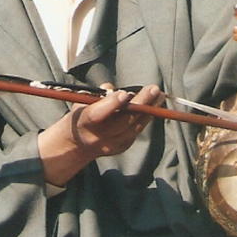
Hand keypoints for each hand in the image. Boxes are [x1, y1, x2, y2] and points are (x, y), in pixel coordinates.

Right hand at [38, 84, 163, 189]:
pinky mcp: (121, 147)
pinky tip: (154, 106)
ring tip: (159, 96)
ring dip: (149, 110)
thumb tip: (113, 89)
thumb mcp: (81, 103)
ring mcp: (111, 145)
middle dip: (140, 103)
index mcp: (84, 122)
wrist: (77, 144)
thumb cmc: (81, 116)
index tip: (125, 94)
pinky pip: (136, 131)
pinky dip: (145, 118)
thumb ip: (97, 96)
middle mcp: (98, 137)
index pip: (98, 114)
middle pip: (123, 121)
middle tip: (153, 89)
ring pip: (134, 127)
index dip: (112, 104)